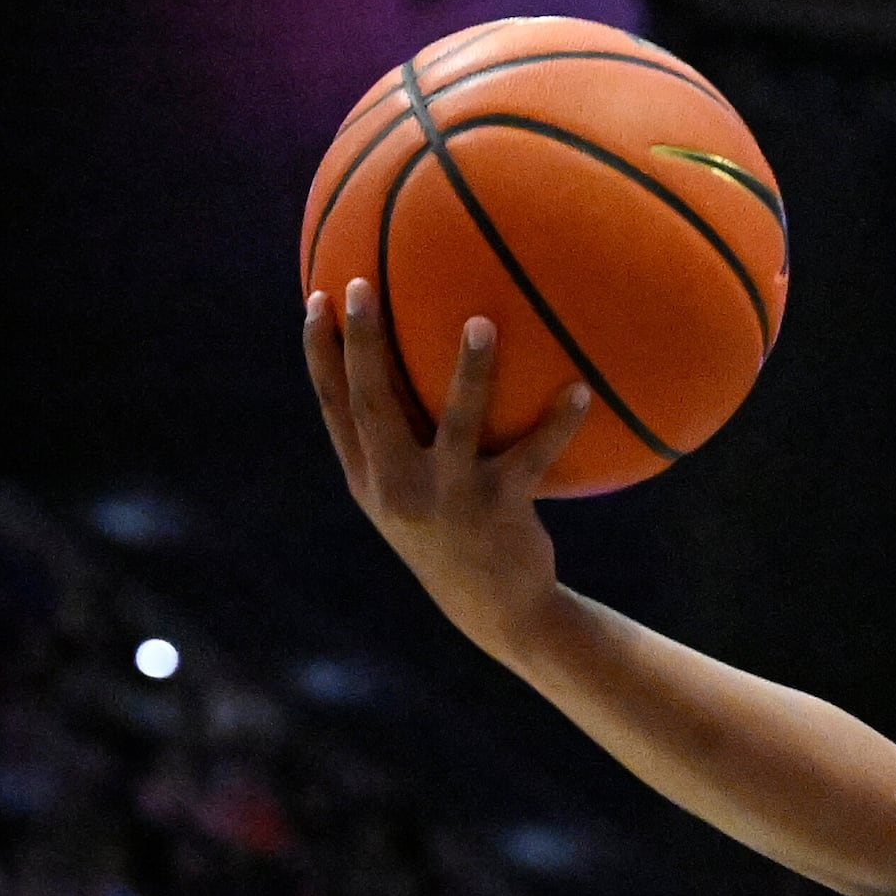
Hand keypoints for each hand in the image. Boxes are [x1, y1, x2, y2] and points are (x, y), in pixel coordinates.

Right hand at [302, 281, 590, 662]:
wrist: (495, 610)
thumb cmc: (453, 536)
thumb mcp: (411, 498)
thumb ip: (400, 444)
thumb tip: (408, 367)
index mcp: (370, 479)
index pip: (333, 407)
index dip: (320, 354)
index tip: (315, 299)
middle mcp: (398, 487)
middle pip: (372, 403)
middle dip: (363, 342)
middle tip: (363, 285)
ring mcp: (448, 497)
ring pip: (457, 424)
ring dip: (471, 371)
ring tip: (482, 322)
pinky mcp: (498, 509)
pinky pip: (531, 455)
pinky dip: (557, 422)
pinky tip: (579, 390)